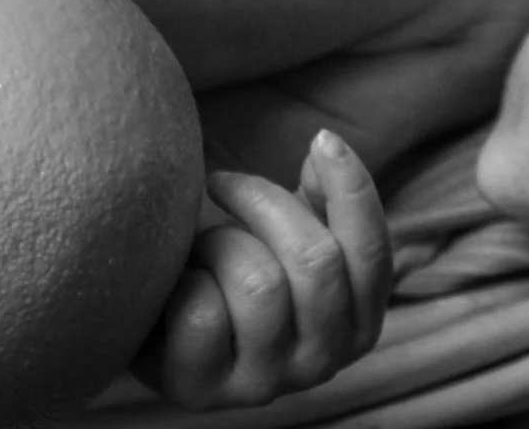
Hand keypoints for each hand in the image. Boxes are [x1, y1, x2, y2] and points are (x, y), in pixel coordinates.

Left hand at [135, 130, 392, 408]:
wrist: (155, 321)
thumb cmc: (231, 270)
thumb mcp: (285, 235)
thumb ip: (319, 199)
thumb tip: (326, 147)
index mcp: (356, 324)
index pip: (373, 254)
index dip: (353, 189)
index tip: (322, 137)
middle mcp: (321, 363)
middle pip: (315, 261)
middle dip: (264, 203)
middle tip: (223, 183)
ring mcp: (264, 384)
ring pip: (259, 284)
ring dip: (218, 245)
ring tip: (201, 249)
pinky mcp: (204, 391)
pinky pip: (201, 314)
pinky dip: (183, 282)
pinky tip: (177, 289)